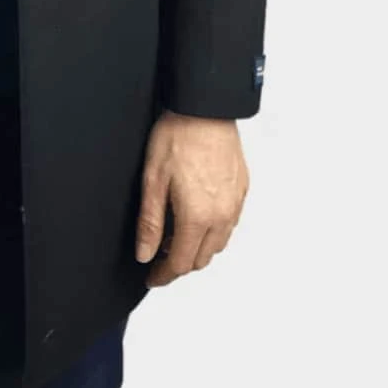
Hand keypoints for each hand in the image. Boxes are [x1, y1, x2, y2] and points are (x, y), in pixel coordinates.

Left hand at [136, 111, 248, 286]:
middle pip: (201, 258)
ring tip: (173, 237)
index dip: (163, 275)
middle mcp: (222, 216)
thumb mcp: (152, 180)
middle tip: (157, 258)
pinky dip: (212, 231)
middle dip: (179, 264)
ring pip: (218, 244)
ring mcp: (235, 204)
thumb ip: (150, 222)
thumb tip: (145, 254)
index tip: (152, 278)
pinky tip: (196, 217)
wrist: (205, 109)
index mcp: (198, 217)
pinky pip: (229, 224)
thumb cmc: (178, 137)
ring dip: (197, 248)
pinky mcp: (242, 190)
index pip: (180, 262)